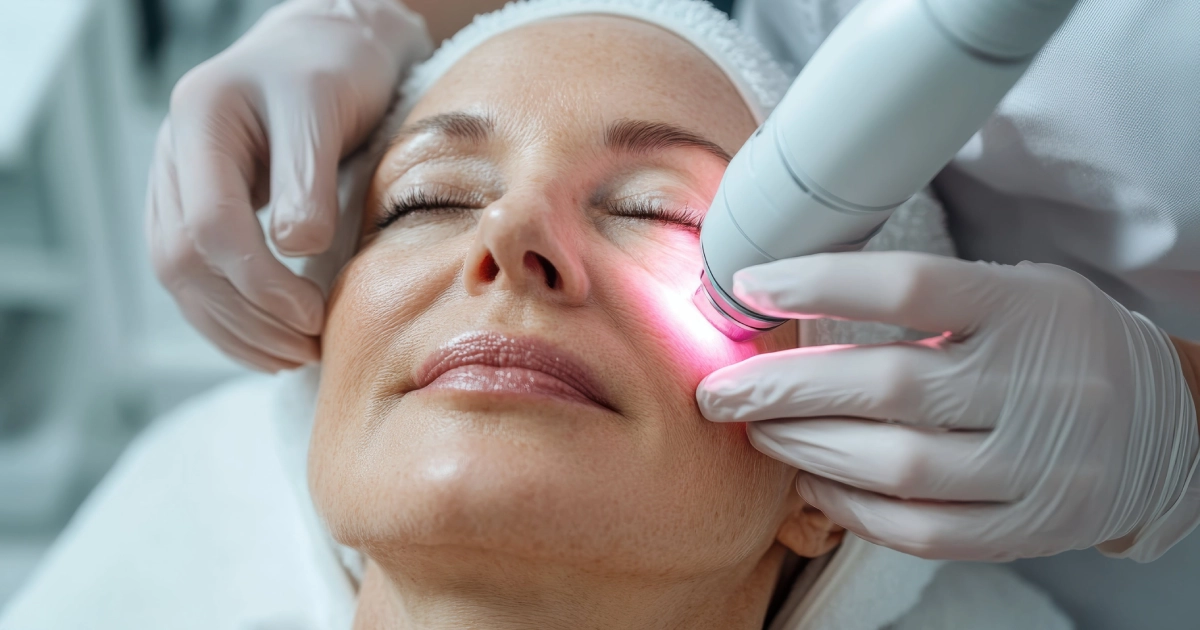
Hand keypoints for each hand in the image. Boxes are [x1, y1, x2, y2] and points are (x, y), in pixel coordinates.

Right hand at [147, 0, 431, 370]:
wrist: (327, 47)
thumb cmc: (335, 68)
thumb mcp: (328, 106)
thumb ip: (308, 175)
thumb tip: (296, 249)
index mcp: (200, 120)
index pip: (209, 225)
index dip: (258, 282)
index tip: (311, 316)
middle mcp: (174, 155)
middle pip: (182, 261)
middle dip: (246, 316)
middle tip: (309, 347)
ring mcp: (177, 184)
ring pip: (179, 279)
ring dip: (234, 330)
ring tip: (294, 357)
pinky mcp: (194, 208)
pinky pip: (193, 278)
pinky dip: (228, 320)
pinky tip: (268, 344)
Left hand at [698, 252, 1199, 560]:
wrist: (1161, 421)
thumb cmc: (1055, 342)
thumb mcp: (1012, 290)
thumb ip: (923, 296)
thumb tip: (792, 298)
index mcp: (1024, 307)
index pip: (911, 285)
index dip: (820, 283)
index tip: (750, 287)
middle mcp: (1033, 385)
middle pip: (886, 386)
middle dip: (783, 389)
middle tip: (719, 392)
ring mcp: (1037, 464)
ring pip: (894, 465)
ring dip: (806, 449)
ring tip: (757, 432)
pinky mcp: (1030, 525)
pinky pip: (921, 528)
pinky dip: (852, 508)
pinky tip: (811, 484)